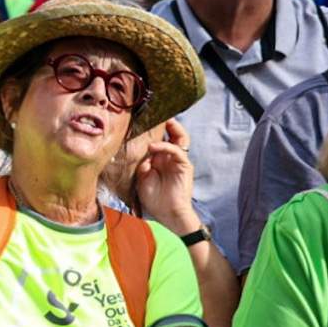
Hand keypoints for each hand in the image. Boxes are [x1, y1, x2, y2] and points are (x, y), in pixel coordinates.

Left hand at [133, 120, 197, 236]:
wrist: (169, 214)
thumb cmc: (154, 199)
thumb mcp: (142, 178)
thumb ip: (142, 164)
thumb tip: (142, 153)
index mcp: (160, 159)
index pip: (160, 139)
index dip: (155, 129)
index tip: (144, 118)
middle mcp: (170, 157)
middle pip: (174, 134)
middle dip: (168, 123)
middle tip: (158, 112)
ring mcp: (178, 161)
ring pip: (180, 139)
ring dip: (171, 129)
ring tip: (163, 121)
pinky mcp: (185, 166)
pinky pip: (177, 151)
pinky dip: (166, 146)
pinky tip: (154, 147)